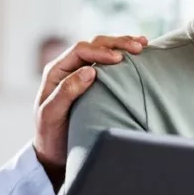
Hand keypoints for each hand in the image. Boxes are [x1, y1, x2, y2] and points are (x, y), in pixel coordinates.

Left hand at [33, 35, 146, 187]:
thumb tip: (90, 70)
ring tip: (143, 44)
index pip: (80, 50)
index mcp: (55, 71)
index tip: (119, 59)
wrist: (53, 151)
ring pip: (102, 50)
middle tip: (139, 47)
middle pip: (93, 44)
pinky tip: (138, 56)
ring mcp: (80, 73)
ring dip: (122, 45)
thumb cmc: (50, 135)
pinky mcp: (92, 81)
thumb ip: (67, 91)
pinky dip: (122, 56)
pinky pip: (107, 63)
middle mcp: (68, 68)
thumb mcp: (52, 114)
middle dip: (116, 43)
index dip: (100, 51)